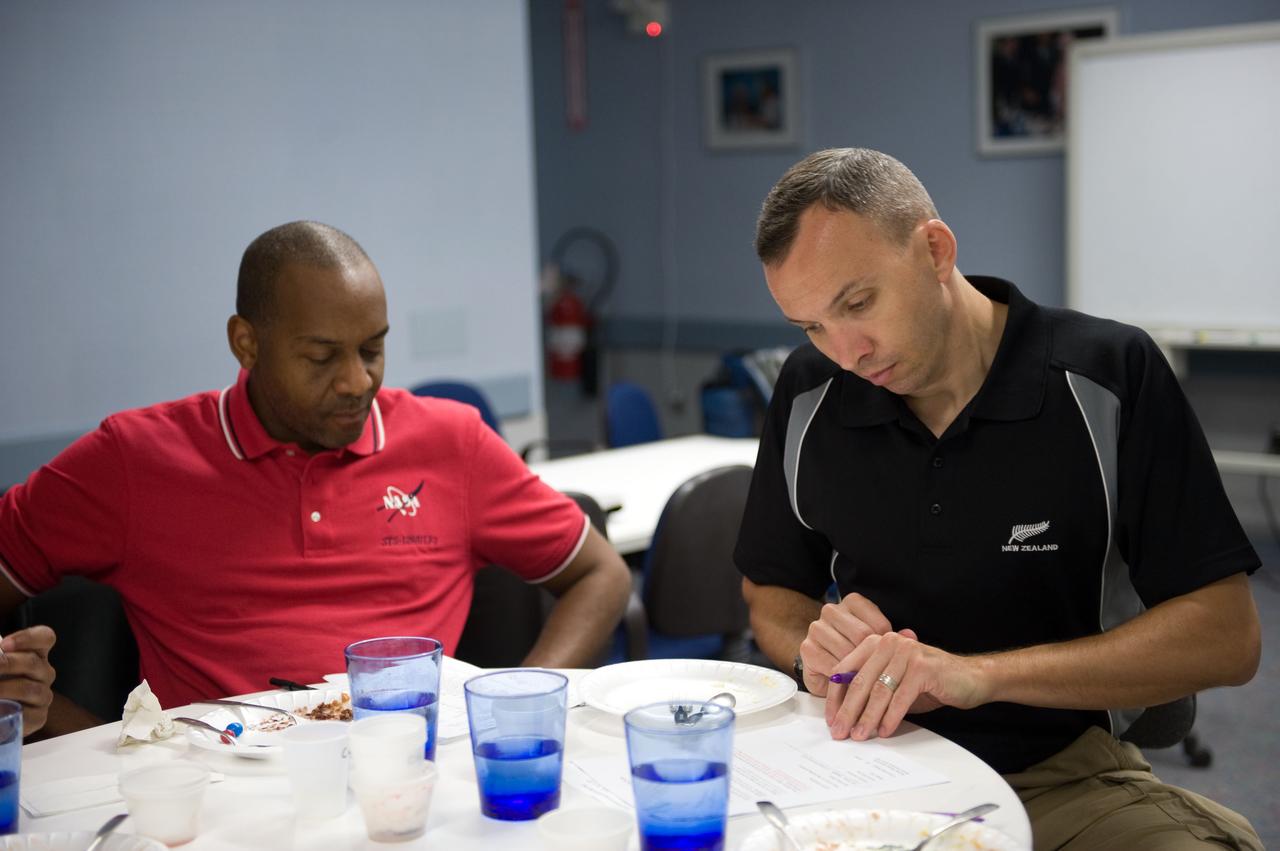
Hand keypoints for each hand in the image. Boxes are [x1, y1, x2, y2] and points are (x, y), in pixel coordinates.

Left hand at [0, 626, 56, 735]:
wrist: (0, 713)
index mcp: (35, 654)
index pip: (45, 638)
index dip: (27, 638)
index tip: (4, 645)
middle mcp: (43, 673)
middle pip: (33, 662)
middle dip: (6, 664)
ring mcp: (43, 695)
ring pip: (29, 688)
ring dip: (3, 689)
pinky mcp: (39, 717)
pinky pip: (27, 714)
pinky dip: (9, 712)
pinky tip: (0, 709)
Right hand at [799, 593, 897, 695]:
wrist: (826, 671)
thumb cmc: (856, 656)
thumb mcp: (877, 646)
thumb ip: (894, 640)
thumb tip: (911, 634)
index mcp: (852, 602)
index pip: (878, 623)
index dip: (887, 647)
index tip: (890, 661)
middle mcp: (832, 611)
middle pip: (862, 635)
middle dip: (873, 659)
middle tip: (881, 676)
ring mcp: (817, 628)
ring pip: (847, 651)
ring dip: (858, 671)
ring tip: (867, 683)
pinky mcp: (808, 648)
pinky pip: (832, 665)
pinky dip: (844, 679)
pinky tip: (850, 685)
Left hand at [824, 630, 987, 740]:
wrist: (971, 678)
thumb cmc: (928, 683)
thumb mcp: (893, 683)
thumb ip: (870, 691)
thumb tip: (844, 716)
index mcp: (875, 643)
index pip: (845, 670)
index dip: (836, 697)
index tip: (831, 720)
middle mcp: (889, 643)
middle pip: (859, 681)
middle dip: (848, 711)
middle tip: (840, 733)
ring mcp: (906, 653)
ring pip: (878, 691)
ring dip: (867, 718)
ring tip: (859, 736)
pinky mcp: (923, 668)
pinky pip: (900, 698)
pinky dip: (891, 717)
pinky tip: (885, 731)